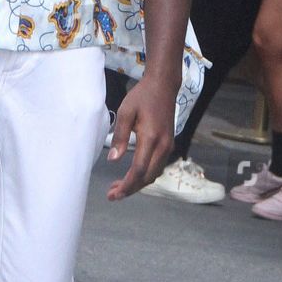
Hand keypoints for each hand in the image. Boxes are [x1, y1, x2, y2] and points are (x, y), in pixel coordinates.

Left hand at [105, 74, 177, 200]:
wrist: (164, 86)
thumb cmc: (142, 97)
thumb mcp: (126, 112)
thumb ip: (119, 136)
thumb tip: (113, 160)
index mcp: (151, 138)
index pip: (139, 170)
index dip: (126, 185)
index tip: (113, 193)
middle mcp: (163, 146)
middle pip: (147, 177)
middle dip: (130, 189)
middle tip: (112, 195)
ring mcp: (168, 146)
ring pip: (154, 174)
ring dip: (137, 184)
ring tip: (119, 187)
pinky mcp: (169, 145)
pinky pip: (157, 167)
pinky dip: (145, 176)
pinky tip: (132, 176)